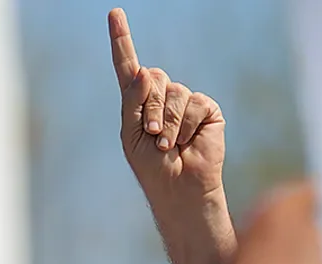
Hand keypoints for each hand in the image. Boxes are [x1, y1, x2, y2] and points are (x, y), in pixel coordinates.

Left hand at [109, 8, 225, 209]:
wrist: (178, 187)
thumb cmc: (151, 166)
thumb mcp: (131, 133)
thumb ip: (133, 101)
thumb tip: (145, 71)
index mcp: (138, 101)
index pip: (128, 66)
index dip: (122, 40)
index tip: (114, 13)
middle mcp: (161, 96)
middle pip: (152, 78)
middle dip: (150, 108)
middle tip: (153, 136)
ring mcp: (186, 101)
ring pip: (174, 91)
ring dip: (167, 121)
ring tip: (167, 145)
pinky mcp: (207, 109)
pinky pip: (195, 103)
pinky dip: (186, 125)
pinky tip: (187, 142)